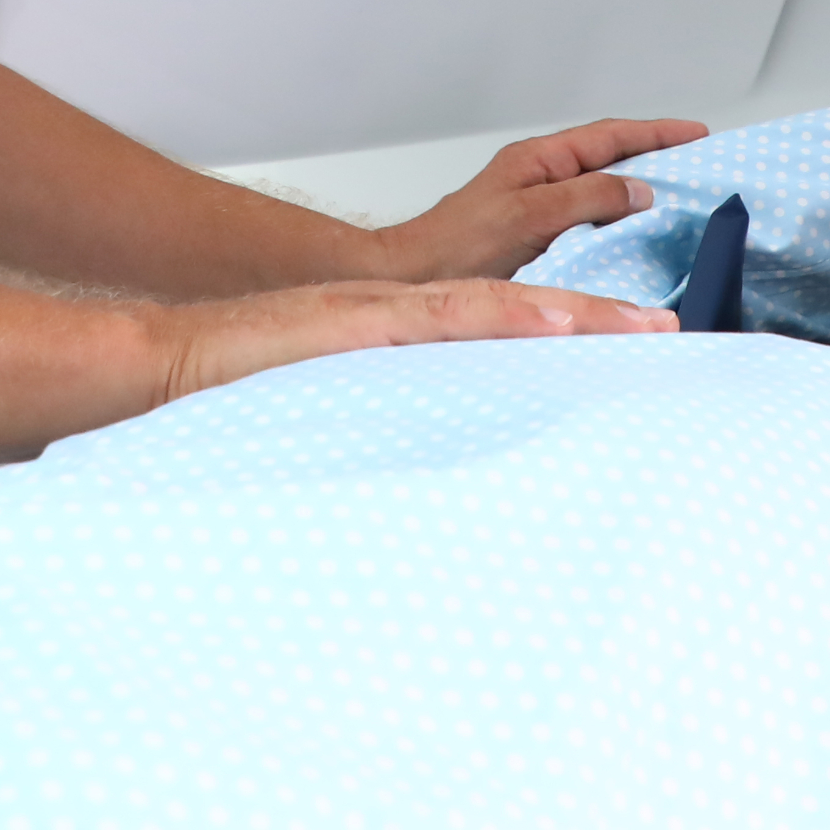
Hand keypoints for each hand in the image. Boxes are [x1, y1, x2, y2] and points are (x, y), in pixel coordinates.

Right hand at [147, 275, 674, 405]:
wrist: (154, 372)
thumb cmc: (230, 409)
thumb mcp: (329, 432)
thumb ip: (386, 452)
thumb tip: (439, 517)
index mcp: (399, 351)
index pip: (504, 341)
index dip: (573, 345)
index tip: (636, 364)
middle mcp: (402, 323)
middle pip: (522, 320)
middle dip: (600, 330)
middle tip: (675, 341)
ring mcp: (382, 318)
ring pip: (500, 312)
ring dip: (577, 318)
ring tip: (645, 329)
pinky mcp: (357, 324)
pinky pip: (444, 318)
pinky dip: (505, 317)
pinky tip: (556, 320)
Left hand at [369, 118, 707, 280]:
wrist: (413, 280)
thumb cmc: (458, 245)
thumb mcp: (531, 215)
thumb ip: (586, 197)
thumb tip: (640, 189)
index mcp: (539, 160)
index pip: (610, 136)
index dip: (656, 134)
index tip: (697, 134)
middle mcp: (540, 178)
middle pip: (609, 160)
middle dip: (655, 160)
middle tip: (700, 169)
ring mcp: (539, 209)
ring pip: (601, 194)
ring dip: (639, 197)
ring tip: (679, 206)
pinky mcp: (537, 240)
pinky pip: (590, 224)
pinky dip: (618, 227)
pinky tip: (635, 245)